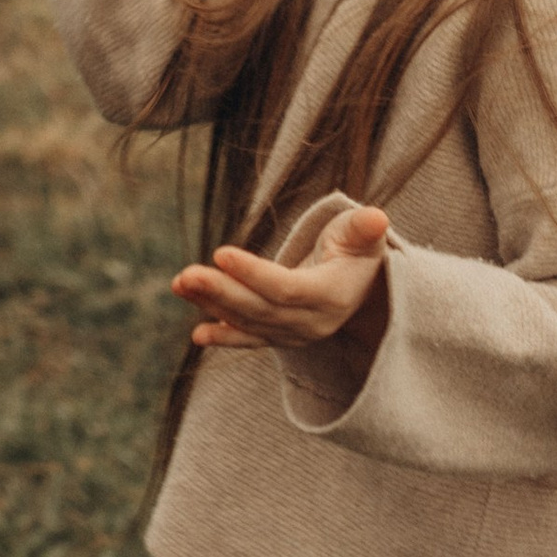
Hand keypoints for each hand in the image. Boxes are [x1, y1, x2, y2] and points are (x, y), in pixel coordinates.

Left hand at [174, 205, 390, 353]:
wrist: (365, 288)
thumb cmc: (359, 250)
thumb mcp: (364, 235)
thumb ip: (364, 229)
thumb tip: (377, 217)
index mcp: (332, 296)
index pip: (286, 289)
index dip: (253, 273)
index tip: (220, 253)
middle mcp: (313, 323)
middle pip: (260, 310)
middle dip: (220, 292)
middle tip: (184, 275)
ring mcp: (295, 334)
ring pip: (248, 322)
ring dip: (211, 305)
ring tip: (179, 283)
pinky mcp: (281, 337)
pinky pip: (250, 339)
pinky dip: (224, 337)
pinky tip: (198, 335)